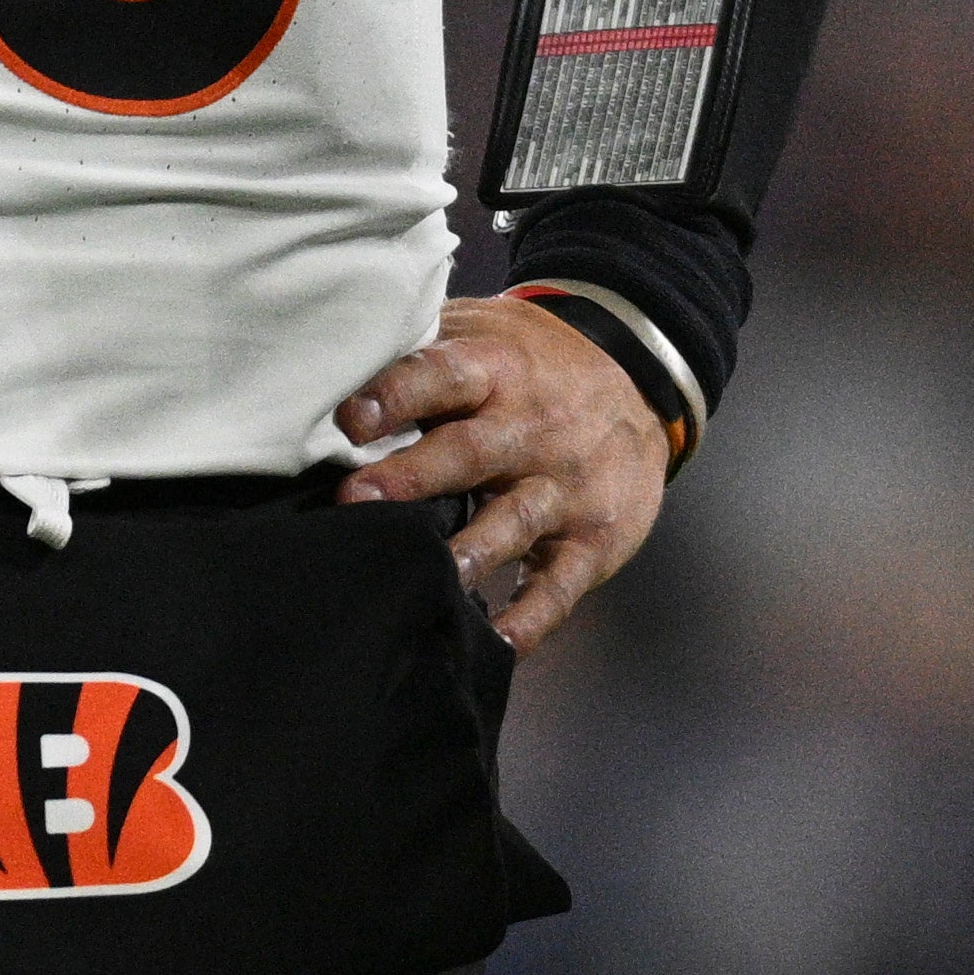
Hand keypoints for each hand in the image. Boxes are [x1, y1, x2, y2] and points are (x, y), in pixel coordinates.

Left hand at [329, 294, 672, 650]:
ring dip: (472, 550)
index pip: (442, 375)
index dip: (396, 395)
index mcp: (496, 370)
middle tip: (357, 501)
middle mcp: (532, 428)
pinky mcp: (592, 538)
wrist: (639, 378)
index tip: (350, 420)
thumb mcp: (485, 331)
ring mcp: (565, 486)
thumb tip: (334, 362)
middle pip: (469, 452)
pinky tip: (500, 643)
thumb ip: (423, 347)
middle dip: (414, 477)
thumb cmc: (532, 361)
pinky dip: (532, 618)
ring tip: (431, 574)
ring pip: (515, 519)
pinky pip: (560, 585)